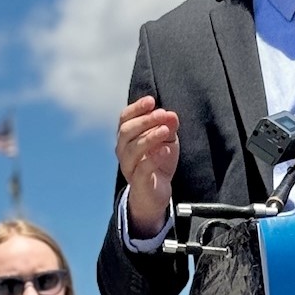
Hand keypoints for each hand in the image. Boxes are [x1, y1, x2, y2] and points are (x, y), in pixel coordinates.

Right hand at [116, 96, 178, 238]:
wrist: (156, 193)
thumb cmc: (158, 162)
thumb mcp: (167, 141)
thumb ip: (168, 127)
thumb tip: (171, 115)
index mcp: (127, 137)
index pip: (124, 119)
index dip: (136, 108)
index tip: (151, 101)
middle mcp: (123, 150)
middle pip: (126, 131)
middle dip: (145, 120)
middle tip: (162, 114)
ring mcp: (129, 167)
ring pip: (132, 149)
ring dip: (149, 137)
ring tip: (165, 131)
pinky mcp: (138, 182)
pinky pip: (142, 169)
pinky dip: (154, 158)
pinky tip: (166, 150)